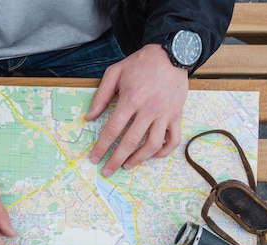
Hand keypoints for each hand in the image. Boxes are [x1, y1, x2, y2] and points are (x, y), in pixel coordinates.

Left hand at [85, 44, 188, 175]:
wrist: (172, 53)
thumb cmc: (140, 63)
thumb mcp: (114, 73)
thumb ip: (100, 96)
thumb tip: (89, 117)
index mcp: (131, 99)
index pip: (113, 130)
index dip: (102, 147)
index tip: (95, 158)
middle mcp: (149, 109)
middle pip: (130, 142)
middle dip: (116, 159)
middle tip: (107, 170)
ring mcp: (165, 114)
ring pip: (152, 145)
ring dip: (138, 159)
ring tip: (127, 165)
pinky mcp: (177, 115)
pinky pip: (173, 140)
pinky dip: (163, 151)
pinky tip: (151, 155)